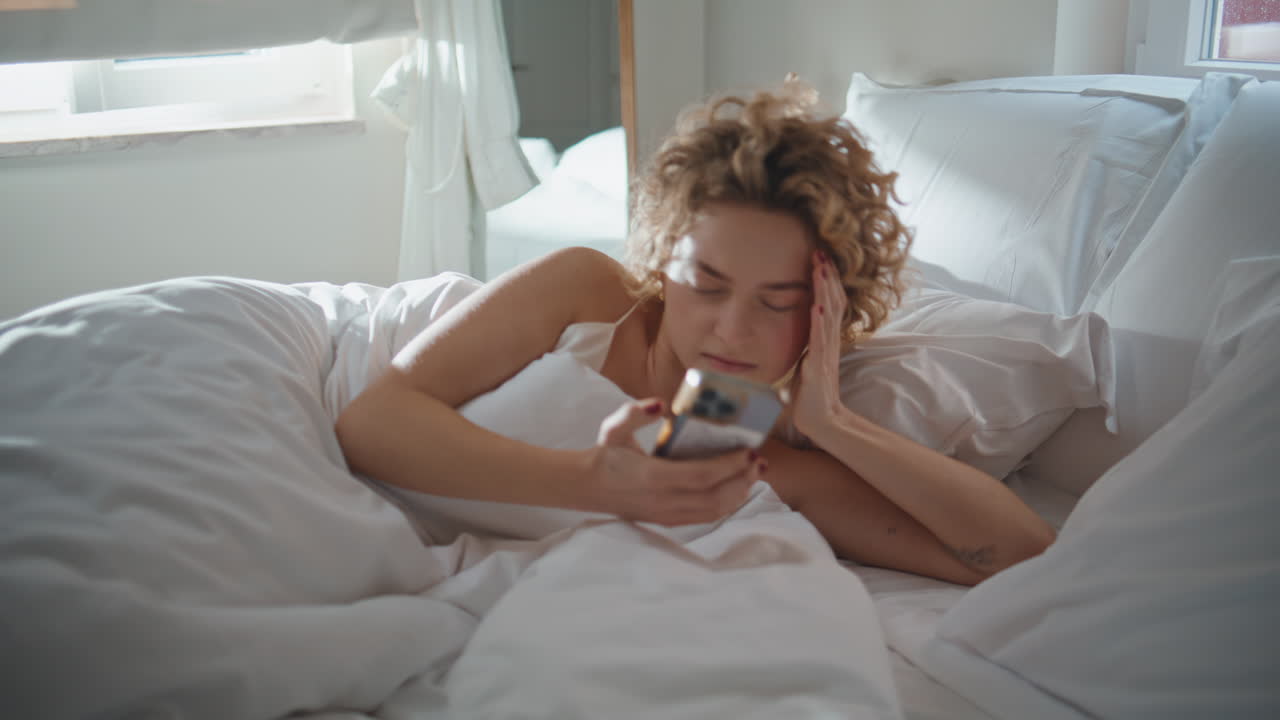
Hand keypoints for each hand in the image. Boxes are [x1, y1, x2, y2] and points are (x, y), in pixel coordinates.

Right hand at [588, 398, 764, 525]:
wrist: (585, 487)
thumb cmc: (604, 455)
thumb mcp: (614, 428)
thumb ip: (635, 412)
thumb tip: (662, 404)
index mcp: (653, 477)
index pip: (702, 476)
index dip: (729, 466)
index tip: (749, 452)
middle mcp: (663, 501)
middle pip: (714, 496)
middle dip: (741, 479)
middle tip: (758, 461)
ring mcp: (666, 514)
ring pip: (712, 510)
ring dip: (738, 493)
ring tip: (752, 474)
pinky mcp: (667, 520)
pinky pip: (704, 517)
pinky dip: (725, 505)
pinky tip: (736, 491)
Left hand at [790, 250, 848, 441]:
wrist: (821, 422)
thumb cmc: (807, 398)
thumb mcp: (799, 367)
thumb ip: (797, 352)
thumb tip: (777, 343)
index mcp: (822, 340)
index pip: (827, 303)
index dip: (825, 282)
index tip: (819, 260)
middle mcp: (827, 341)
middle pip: (832, 301)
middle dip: (827, 276)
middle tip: (822, 251)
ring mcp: (825, 352)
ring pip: (828, 313)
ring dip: (825, 288)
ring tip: (821, 266)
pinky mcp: (819, 365)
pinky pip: (820, 338)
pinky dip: (819, 318)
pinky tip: (816, 302)